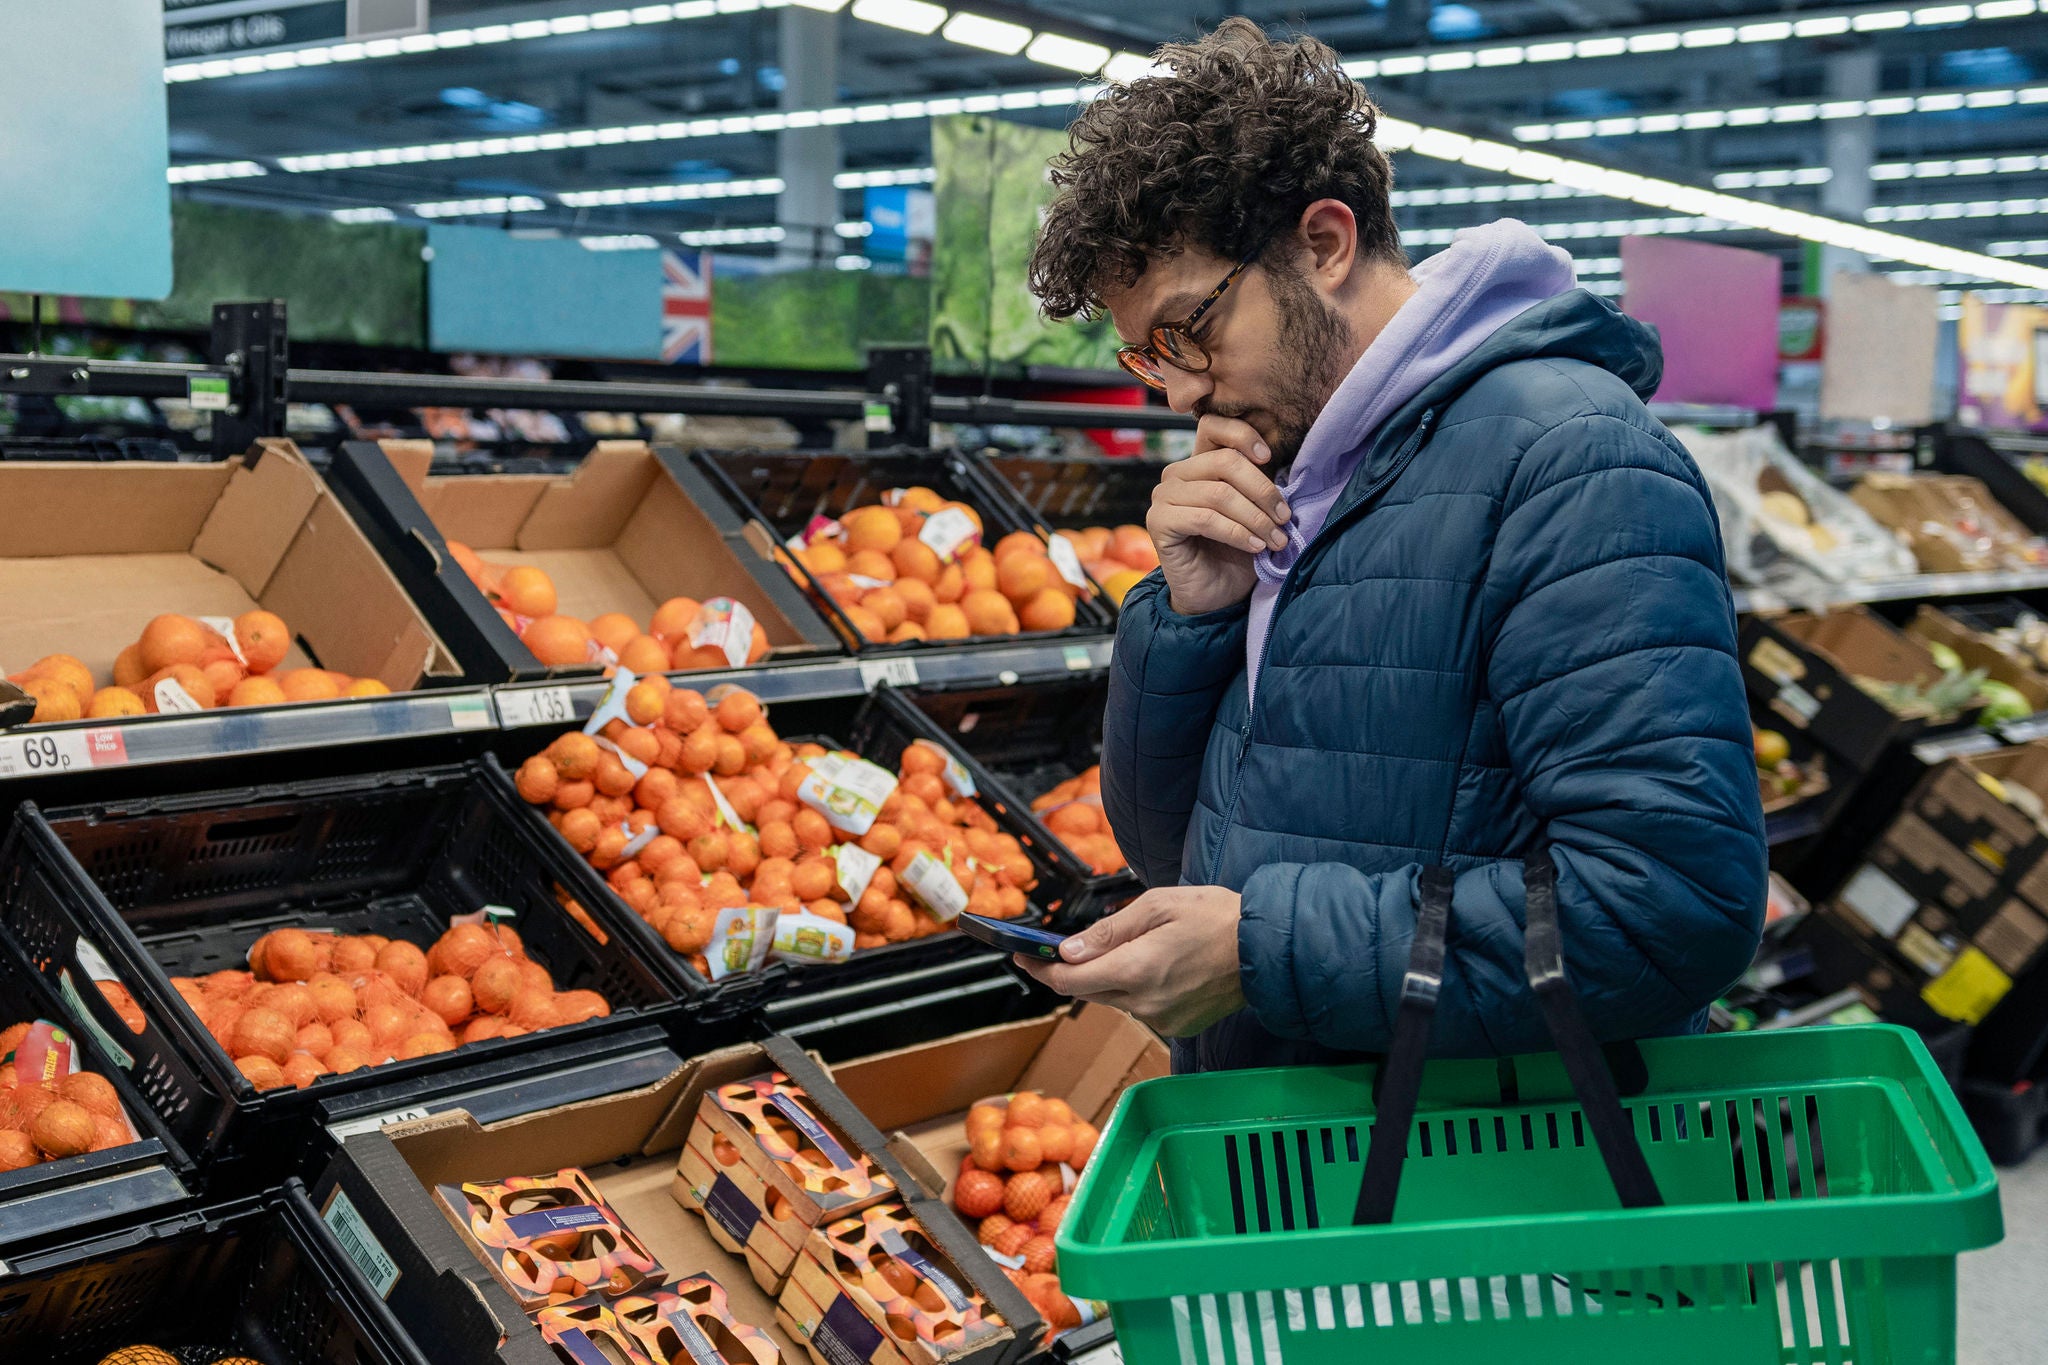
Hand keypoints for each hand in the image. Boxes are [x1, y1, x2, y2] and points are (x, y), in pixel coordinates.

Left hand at [1016, 886, 1246, 1036]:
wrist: (1268, 948)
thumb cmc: (1217, 916)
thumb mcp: (1158, 905)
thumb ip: (1109, 932)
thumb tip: (1069, 951)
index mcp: (1136, 970)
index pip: (1069, 979)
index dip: (1040, 969)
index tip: (1022, 955)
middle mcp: (1145, 1003)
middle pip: (1088, 991)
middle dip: (1073, 969)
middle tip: (1061, 947)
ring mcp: (1162, 1019)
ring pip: (1115, 999)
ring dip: (1109, 977)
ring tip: (1132, 946)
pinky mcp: (1177, 1026)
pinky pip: (1141, 1007)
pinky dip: (1136, 988)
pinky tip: (1158, 965)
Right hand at [1147, 416, 1291, 614]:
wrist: (1215, 595)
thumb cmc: (1236, 551)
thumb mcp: (1255, 509)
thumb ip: (1260, 482)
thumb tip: (1288, 463)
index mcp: (1199, 463)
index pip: (1213, 426)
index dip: (1244, 435)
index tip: (1270, 458)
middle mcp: (1176, 474)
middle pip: (1225, 462)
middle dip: (1263, 490)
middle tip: (1284, 517)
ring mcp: (1163, 497)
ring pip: (1219, 493)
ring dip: (1255, 518)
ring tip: (1275, 539)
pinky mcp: (1158, 522)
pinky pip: (1205, 518)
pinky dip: (1237, 533)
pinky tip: (1254, 547)